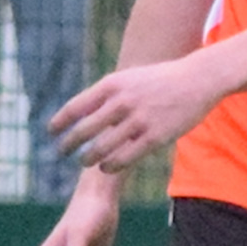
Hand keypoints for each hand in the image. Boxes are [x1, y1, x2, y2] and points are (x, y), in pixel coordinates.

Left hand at [51, 55, 221, 173]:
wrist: (196, 79)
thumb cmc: (160, 80)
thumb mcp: (128, 78)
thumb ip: (106, 94)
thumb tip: (82, 110)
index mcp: (112, 85)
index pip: (75, 107)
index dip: (59, 122)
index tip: (51, 132)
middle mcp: (121, 102)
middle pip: (84, 131)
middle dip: (68, 144)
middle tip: (61, 151)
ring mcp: (138, 121)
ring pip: (102, 148)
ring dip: (88, 158)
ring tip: (83, 161)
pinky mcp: (155, 137)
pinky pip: (125, 158)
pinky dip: (110, 165)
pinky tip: (105, 167)